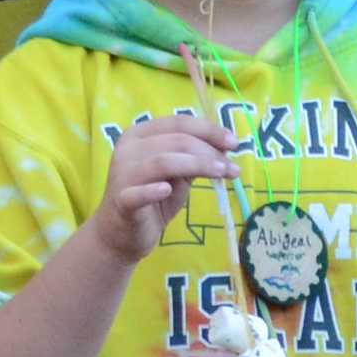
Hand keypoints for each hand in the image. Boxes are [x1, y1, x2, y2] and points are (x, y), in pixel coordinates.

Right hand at [91, 111, 233, 263]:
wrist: (122, 234)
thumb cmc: (153, 199)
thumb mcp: (178, 174)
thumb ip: (195, 157)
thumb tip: (227, 145)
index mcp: (140, 134)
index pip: (178, 123)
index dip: (208, 130)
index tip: (234, 142)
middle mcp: (129, 148)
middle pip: (175, 141)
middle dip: (209, 151)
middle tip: (233, 167)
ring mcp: (122, 174)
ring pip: (163, 161)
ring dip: (198, 165)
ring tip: (222, 174)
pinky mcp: (121, 201)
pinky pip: (138, 193)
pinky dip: (152, 190)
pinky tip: (167, 190)